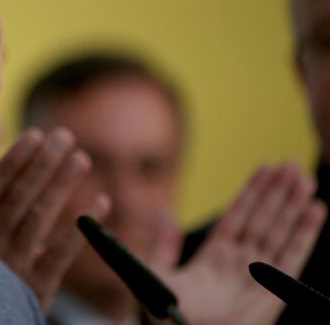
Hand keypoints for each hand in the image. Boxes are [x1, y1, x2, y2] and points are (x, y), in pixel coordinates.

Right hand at [0, 128, 109, 312]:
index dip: (14, 160)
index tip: (34, 136)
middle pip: (18, 197)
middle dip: (42, 164)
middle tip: (64, 137)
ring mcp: (10, 266)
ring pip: (38, 219)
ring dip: (61, 186)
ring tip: (81, 160)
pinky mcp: (34, 289)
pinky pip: (60, 254)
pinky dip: (80, 228)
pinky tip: (101, 202)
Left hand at [149, 164, 325, 324]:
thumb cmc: (169, 315)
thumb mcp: (158, 274)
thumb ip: (164, 244)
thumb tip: (166, 212)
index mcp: (215, 256)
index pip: (238, 215)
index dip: (252, 192)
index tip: (265, 167)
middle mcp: (240, 262)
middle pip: (262, 219)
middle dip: (277, 192)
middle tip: (291, 163)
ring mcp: (257, 276)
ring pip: (279, 232)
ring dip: (293, 206)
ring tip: (305, 179)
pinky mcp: (273, 292)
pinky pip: (292, 257)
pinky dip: (305, 233)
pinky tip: (317, 210)